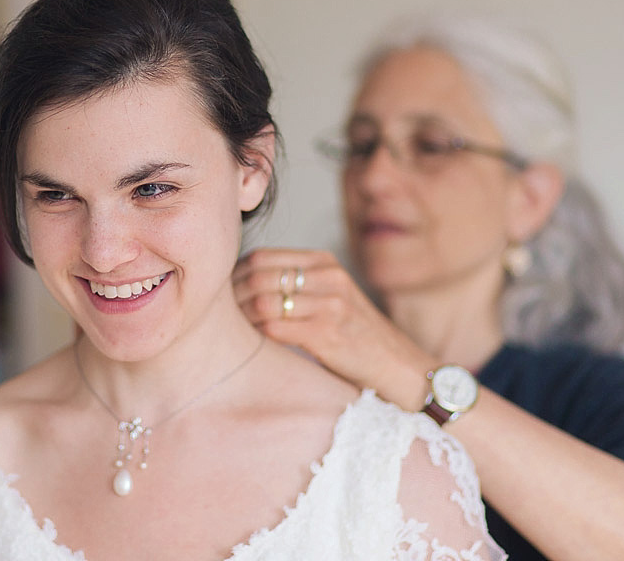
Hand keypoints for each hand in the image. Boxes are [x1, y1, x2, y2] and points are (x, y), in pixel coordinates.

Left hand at [232, 248, 435, 408]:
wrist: (401, 367)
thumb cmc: (356, 336)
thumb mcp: (330, 296)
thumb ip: (295, 285)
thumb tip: (239, 287)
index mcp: (324, 262)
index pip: (262, 256)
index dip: (235, 274)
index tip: (225, 294)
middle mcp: (328, 276)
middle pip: (258, 276)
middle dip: (233, 296)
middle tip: (222, 316)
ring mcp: (330, 304)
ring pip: (263, 300)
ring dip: (243, 318)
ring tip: (237, 331)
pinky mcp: (329, 334)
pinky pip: (277, 327)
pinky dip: (259, 334)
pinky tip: (257, 344)